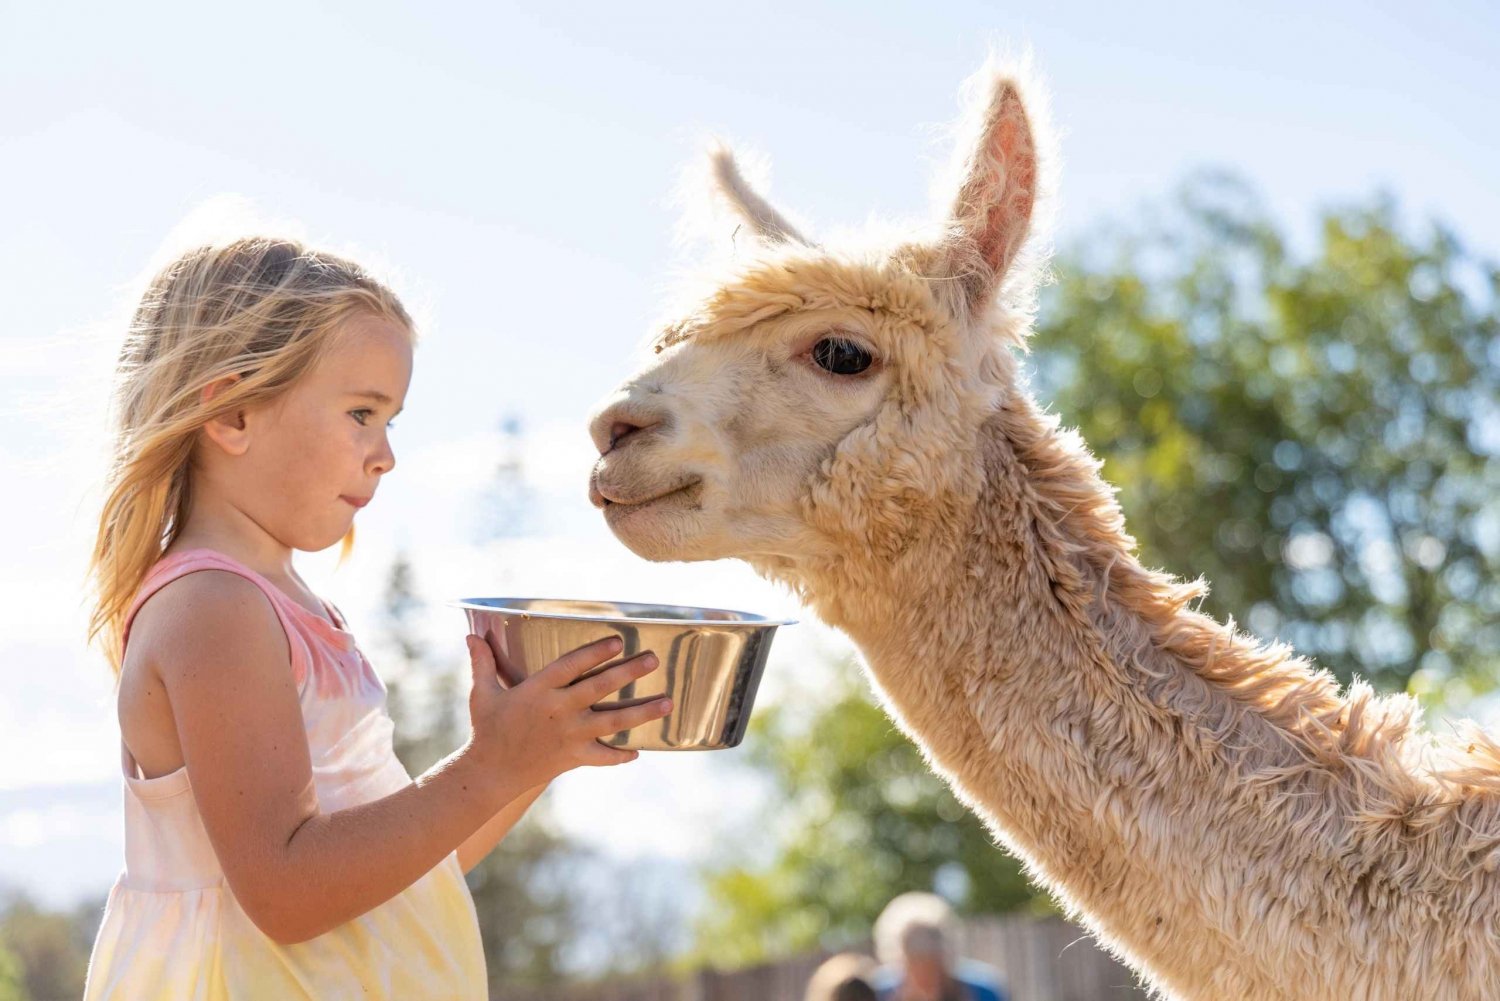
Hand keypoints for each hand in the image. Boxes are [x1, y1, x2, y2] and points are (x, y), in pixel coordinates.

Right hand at [462, 633, 669, 792]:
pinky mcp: (573, 757)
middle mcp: (558, 711)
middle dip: (629, 673)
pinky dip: (620, 756)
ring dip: (642, 712)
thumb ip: (482, 663)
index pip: (571, 665)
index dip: (594, 652)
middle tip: (653, 659)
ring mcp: (569, 735)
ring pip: (612, 722)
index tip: (618, 641)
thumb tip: (471, 635)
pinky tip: (638, 751)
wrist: (489, 772)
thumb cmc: (487, 728)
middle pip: (600, 688)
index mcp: (537, 690)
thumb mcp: (482, 693)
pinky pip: (602, 757)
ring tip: (668, 702)